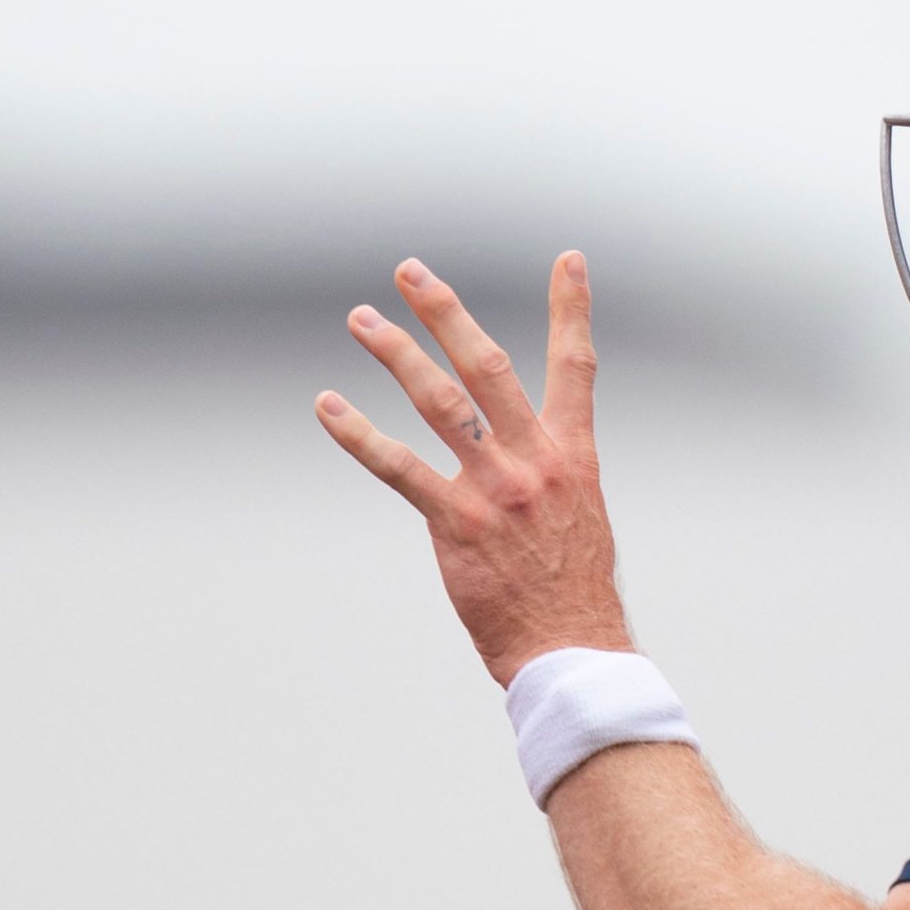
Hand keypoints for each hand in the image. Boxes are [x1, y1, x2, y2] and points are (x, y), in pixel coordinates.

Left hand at [315, 253, 630, 686]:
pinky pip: (398, 467)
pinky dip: (358, 433)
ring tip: (363, 320)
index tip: (568, 259)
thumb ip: (549, 473)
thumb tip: (520, 451)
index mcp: (573, 456)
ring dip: (395, 354)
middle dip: (447, 313)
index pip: (577, 366)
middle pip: (489, 367)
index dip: (572, 309)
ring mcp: (495, 490)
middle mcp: (536, 462)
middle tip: (411, 272)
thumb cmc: (573, 590)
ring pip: (439, 402)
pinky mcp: (456, 524)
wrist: (572, 650)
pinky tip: (329, 406)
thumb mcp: (580, 515)